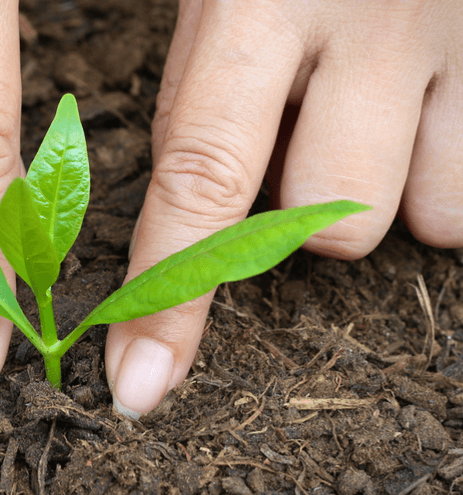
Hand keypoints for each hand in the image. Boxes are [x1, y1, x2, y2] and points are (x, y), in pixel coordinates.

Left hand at [107, 0, 462, 417]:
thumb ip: (203, 67)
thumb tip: (191, 190)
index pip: (200, 182)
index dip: (168, 301)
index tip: (138, 384)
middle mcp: (372, 26)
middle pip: (326, 228)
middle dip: (299, 216)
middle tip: (300, 138)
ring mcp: (459, 44)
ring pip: (420, 220)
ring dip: (380, 195)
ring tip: (370, 117)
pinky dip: (444, 177)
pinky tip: (425, 118)